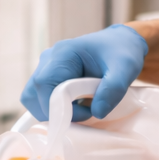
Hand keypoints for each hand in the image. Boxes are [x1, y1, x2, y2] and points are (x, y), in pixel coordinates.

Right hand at [20, 25, 149, 121]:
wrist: (121, 44)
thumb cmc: (122, 53)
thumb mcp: (125, 69)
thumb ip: (113, 89)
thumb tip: (97, 113)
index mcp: (63, 54)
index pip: (44, 86)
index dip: (60, 106)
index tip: (87, 113)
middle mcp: (48, 60)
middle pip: (33, 95)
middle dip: (54, 113)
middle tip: (83, 115)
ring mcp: (46, 69)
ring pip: (33, 100)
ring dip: (52, 113)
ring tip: (79, 112)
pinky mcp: (49, 79)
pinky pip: (41, 100)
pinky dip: (55, 110)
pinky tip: (76, 109)